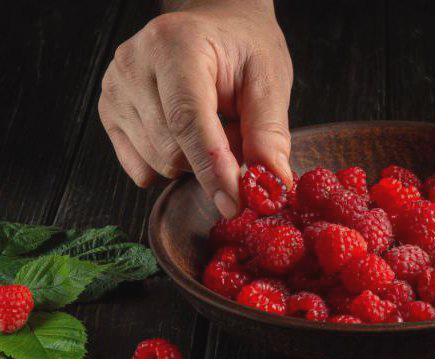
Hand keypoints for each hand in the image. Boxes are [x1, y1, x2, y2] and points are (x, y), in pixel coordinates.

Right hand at [98, 0, 292, 217]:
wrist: (215, 25)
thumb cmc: (243, 48)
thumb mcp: (269, 81)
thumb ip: (269, 134)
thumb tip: (271, 186)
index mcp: (176, 46)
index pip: (187, 120)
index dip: (212, 168)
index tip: (235, 203)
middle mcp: (134, 64)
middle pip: (171, 150)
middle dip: (213, 163)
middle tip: (238, 136)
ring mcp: (114, 89)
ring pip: (157, 164)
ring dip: (195, 163)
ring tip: (213, 126)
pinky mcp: (109, 112)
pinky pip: (141, 169)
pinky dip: (172, 165)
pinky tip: (186, 136)